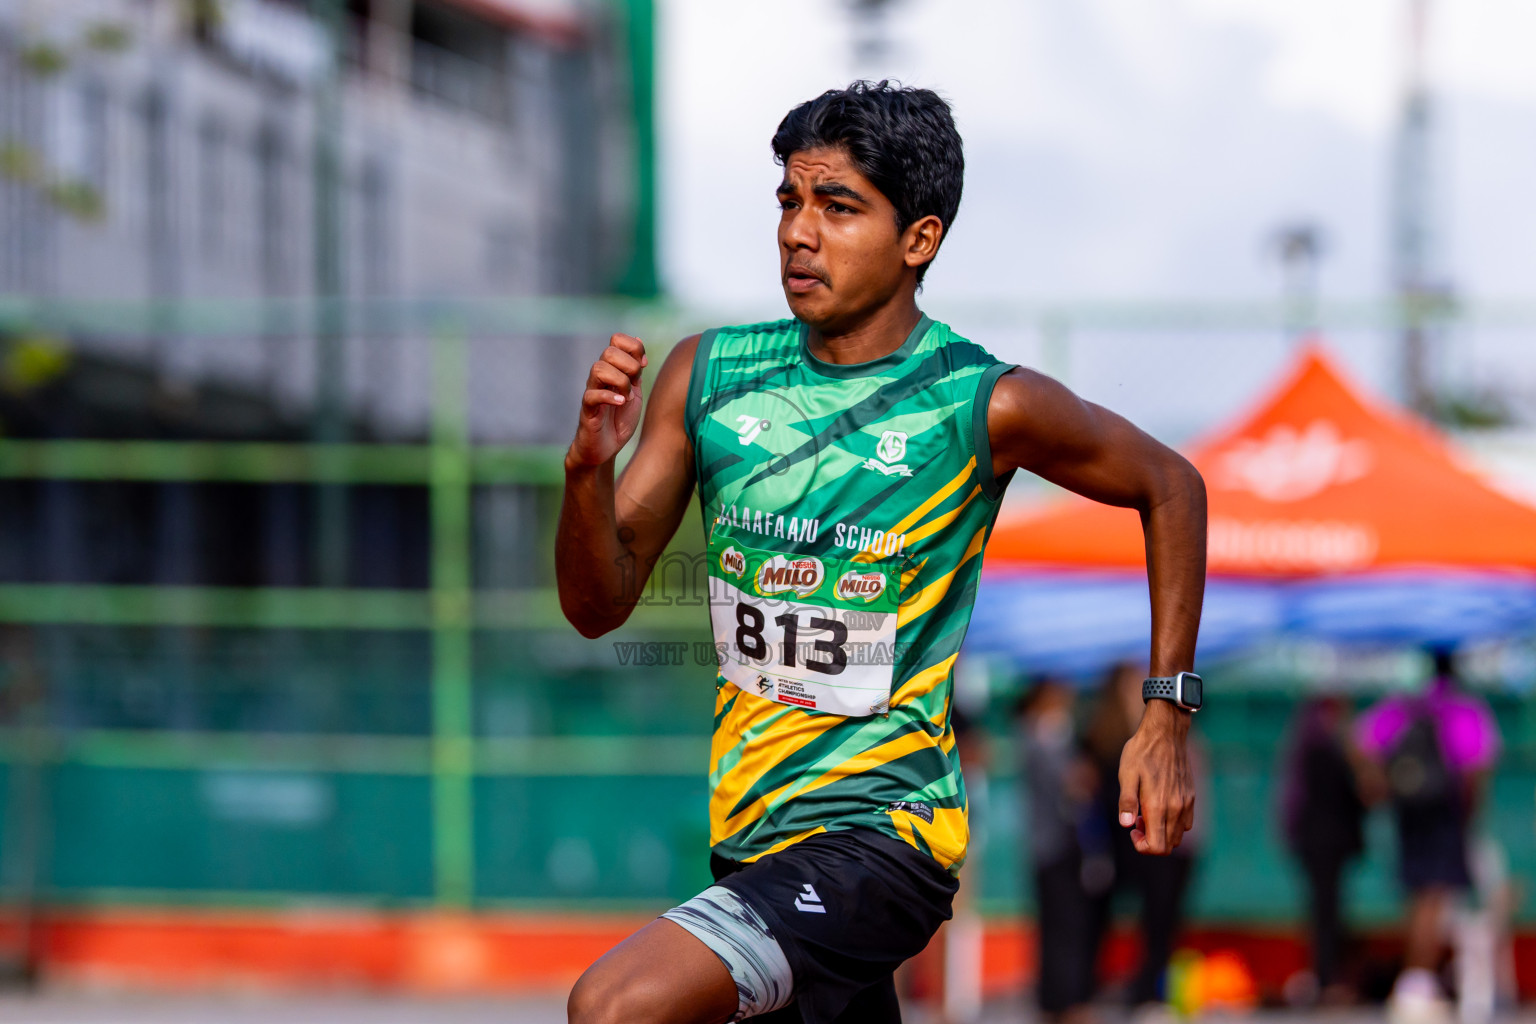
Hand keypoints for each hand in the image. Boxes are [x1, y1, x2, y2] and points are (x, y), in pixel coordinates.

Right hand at [568, 334, 647, 469]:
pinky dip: (610, 397)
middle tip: (634, 383)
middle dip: (628, 364)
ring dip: (619, 381)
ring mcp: (592, 391)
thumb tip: (639, 341)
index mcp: (613, 369)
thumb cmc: (618, 420)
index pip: (617, 340)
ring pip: (598, 368)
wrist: (605, 448)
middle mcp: (600, 377)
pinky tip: (620, 403)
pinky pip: (592, 395)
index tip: (643, 366)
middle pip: (608, 351)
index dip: (633, 348)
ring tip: (626, 397)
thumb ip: (636, 370)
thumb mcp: (634, 392)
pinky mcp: (587, 410)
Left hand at [1117, 698, 1194, 854]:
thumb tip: (1125, 824)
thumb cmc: (1142, 752)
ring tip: (1146, 813)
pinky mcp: (1191, 796)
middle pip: (1168, 845)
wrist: (1165, 733)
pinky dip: (1173, 824)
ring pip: (1178, 836)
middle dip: (1150, 841)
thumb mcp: (1127, 774)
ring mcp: (1186, 803)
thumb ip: (1127, 802)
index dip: (1142, 846)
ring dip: (1162, 833)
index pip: (1158, 847)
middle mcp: (1176, 808)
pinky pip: (1186, 823)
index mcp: (1158, 806)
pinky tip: (1160, 807)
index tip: (1132, 830)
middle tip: (1136, 820)